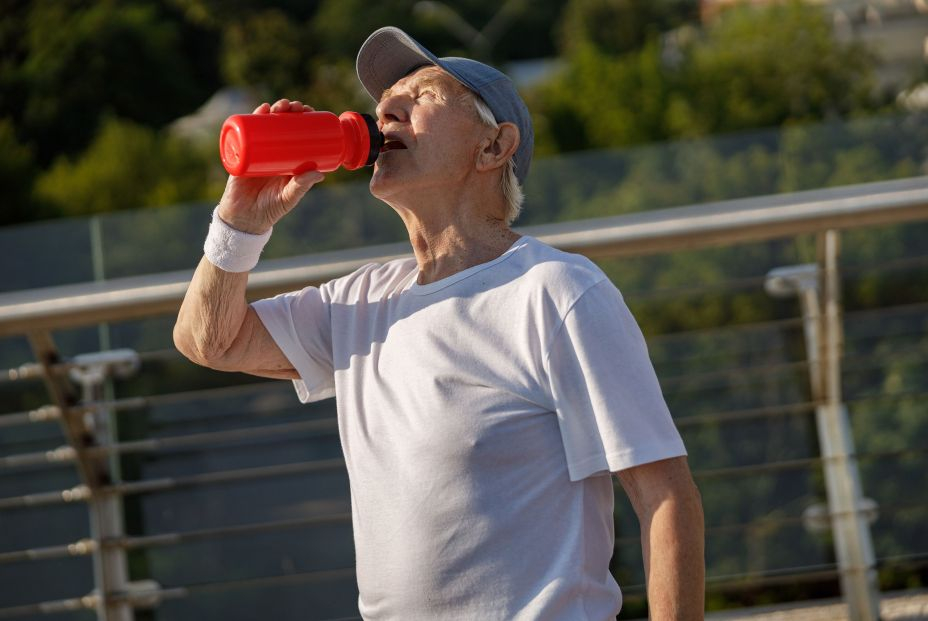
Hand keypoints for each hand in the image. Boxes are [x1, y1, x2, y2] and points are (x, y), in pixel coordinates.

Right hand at [217, 99, 325, 233]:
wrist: (244, 219)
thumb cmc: (270, 209)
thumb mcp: (289, 197)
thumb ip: (301, 186)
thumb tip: (320, 173)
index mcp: (287, 158)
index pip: (295, 132)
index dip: (301, 119)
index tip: (308, 111)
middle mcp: (272, 151)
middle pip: (280, 123)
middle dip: (288, 110)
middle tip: (295, 107)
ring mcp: (256, 151)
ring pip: (264, 125)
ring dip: (272, 110)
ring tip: (279, 107)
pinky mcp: (242, 154)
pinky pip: (245, 133)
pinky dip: (251, 119)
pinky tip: (261, 110)